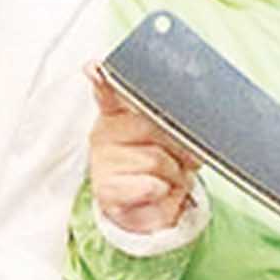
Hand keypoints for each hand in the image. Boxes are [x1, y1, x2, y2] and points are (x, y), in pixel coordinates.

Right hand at [87, 65, 201, 233]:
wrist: (145, 211)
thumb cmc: (157, 168)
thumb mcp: (170, 138)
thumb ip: (175, 121)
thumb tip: (185, 124)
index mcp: (117, 114)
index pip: (108, 93)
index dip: (103, 79)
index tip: (95, 68)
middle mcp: (105, 134)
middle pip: (151, 125)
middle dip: (178, 144)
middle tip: (180, 156)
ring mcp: (103, 162)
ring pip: (157, 159)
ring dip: (175, 173)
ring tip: (168, 178)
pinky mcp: (107, 190)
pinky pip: (150, 185)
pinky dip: (163, 191)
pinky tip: (156, 191)